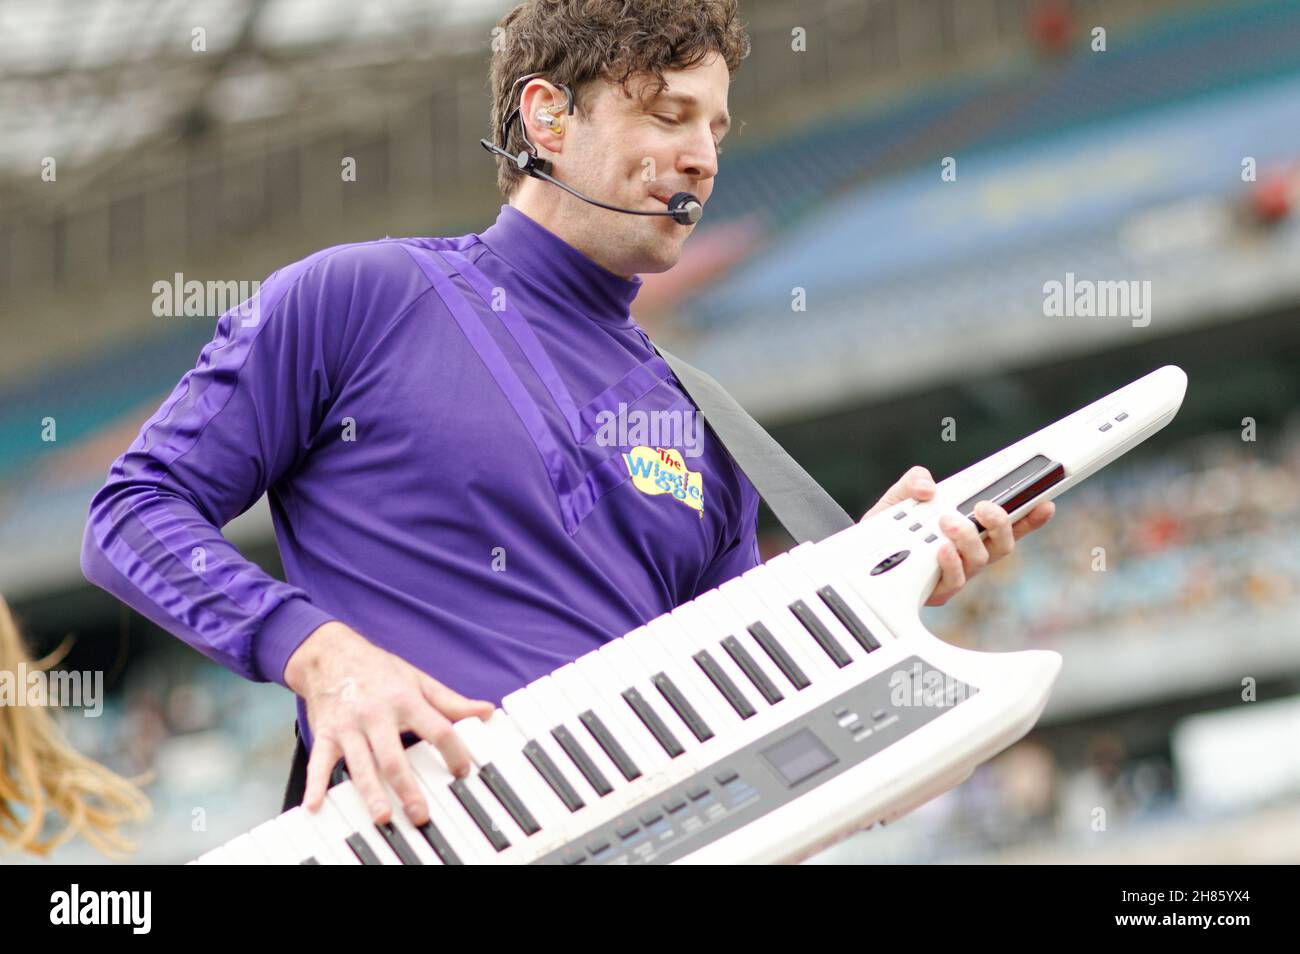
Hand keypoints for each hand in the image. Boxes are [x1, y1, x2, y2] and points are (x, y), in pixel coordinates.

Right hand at [284, 621, 493, 825]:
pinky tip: (315, 805)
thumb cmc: (379, 670)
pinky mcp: (325, 734)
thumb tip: (485, 711)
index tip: (462, 771)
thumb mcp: (418, 681)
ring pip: (361, 764)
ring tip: (382, 815)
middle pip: (395, 756)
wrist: (330, 654)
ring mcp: (349, 726)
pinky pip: (319, 762)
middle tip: (420, 813)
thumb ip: (451, 702)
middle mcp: (377, 714)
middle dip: (408, 787)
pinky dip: (315, 784)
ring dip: (371, 792)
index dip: (453, 751)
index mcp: (405, 700)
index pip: (437, 730)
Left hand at [863, 465, 1055, 606]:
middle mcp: (968, 554)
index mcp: (969, 531)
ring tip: (948, 522)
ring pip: (979, 560)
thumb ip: (913, 482)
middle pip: (1003, 544)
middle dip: (1001, 523)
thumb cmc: (887, 530)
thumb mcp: (899, 499)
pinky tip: (941, 549)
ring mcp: (955, 573)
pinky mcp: (937, 590)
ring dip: (967, 537)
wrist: (859, 558)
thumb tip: (927, 485)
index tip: (1045, 501)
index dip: (1031, 515)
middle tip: (984, 507)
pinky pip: (953, 581)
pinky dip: (950, 563)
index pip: (1008, 524)